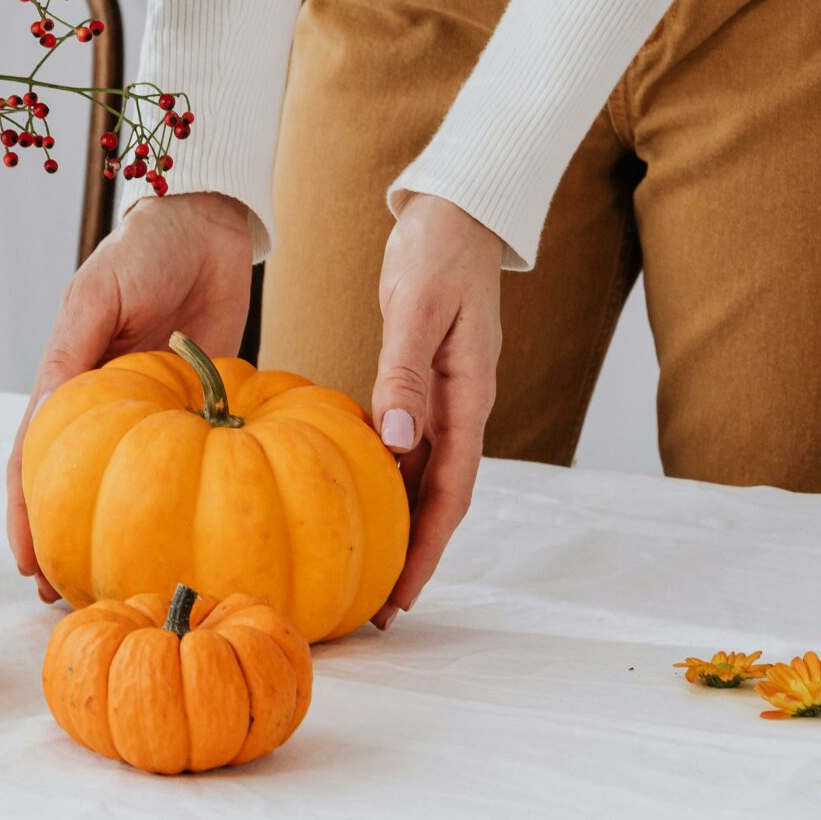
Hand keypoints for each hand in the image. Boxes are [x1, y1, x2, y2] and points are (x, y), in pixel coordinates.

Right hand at [6, 191, 254, 599]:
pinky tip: (187, 534)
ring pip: (124, 482)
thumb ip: (74, 348)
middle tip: (63, 595)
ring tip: (114, 582)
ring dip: (114, 532)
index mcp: (67, 377)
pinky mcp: (193, 406)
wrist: (210, 224)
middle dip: (61, 541)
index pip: (36, 455)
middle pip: (71, 484)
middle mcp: (101, 402)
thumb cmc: (144, 247)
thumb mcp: (98, 291)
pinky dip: (179, 499)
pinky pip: (185, 461)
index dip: (28, 511)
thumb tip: (46, 410)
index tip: (30, 561)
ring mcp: (147, 410)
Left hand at [369, 193, 504, 629]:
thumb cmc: (437, 250)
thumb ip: (406, 372)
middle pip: (440, 498)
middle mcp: (459, 406)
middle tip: (379, 609)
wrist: (454, 210)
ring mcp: (442, 396)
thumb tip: (398, 441)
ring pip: (423, 476)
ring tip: (364, 571)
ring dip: (399, 523)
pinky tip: (352, 496)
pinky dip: (383, 477)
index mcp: (468, 396)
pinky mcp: (421, 381)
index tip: (403, 595)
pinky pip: (405, 444)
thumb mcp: (418, 307)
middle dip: (414, 555)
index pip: (452, 490)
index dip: (427, 547)